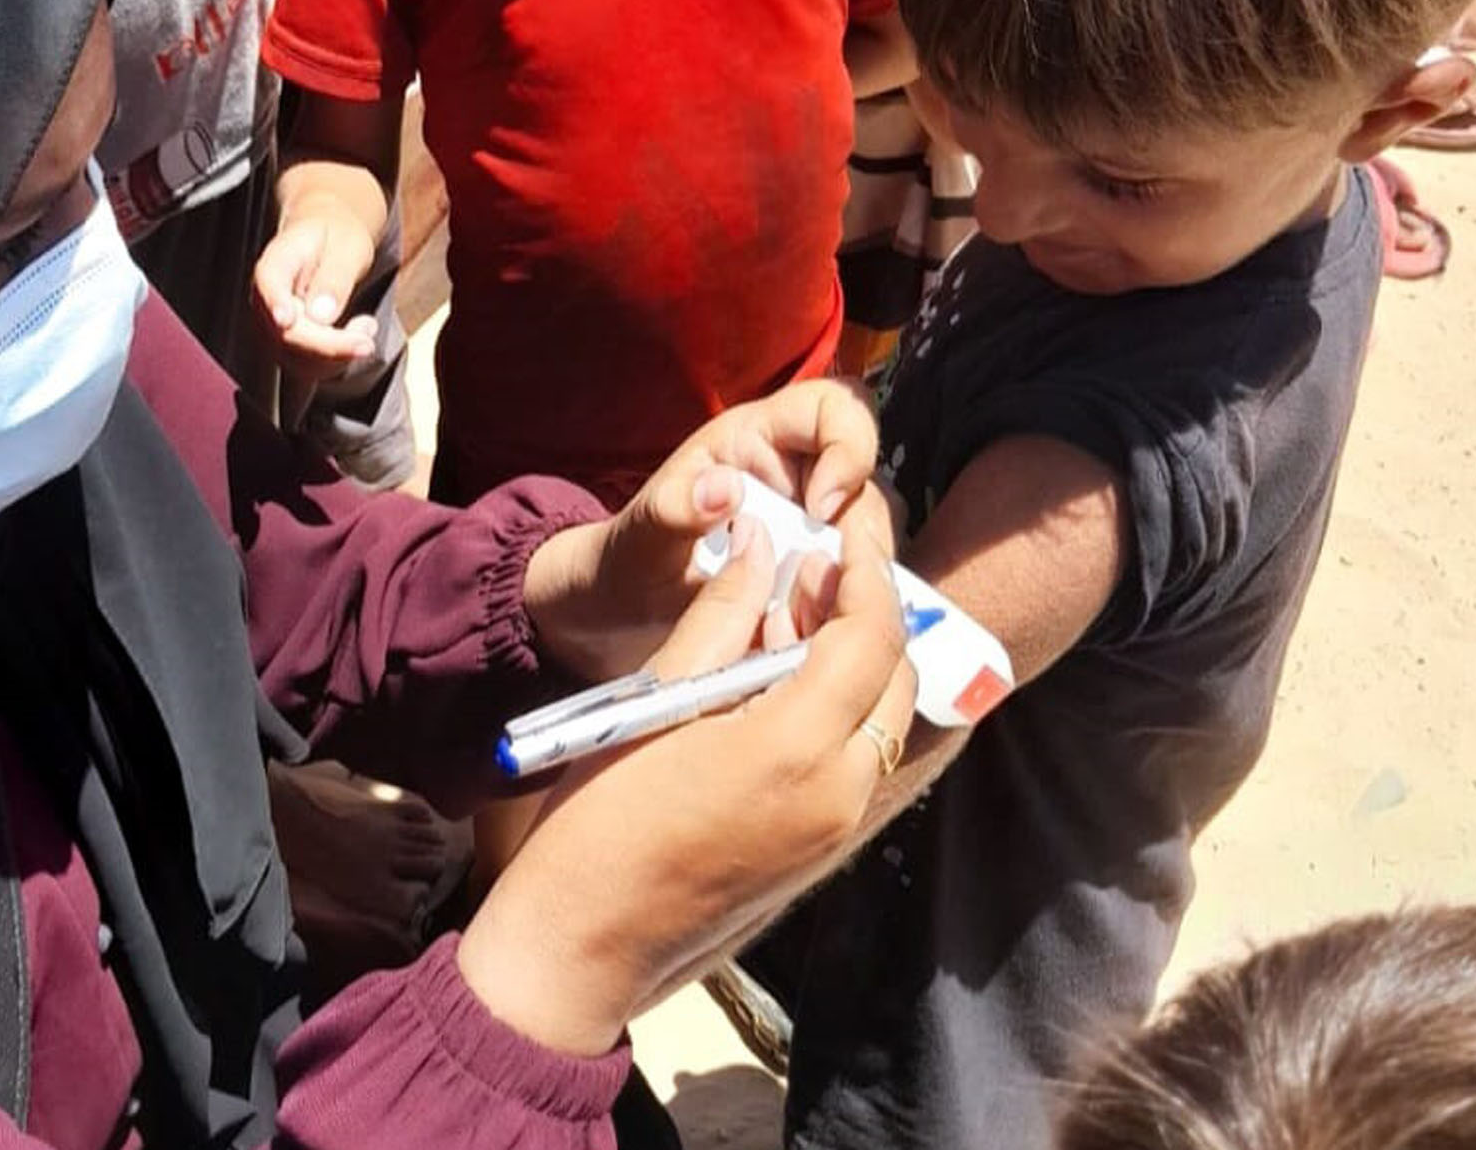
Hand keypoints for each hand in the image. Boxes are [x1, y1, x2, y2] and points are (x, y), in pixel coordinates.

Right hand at [251, 208, 380, 378]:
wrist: (329, 239)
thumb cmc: (337, 238)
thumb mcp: (347, 247)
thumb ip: (334, 279)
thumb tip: (321, 315)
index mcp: (275, 263)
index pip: (268, 285)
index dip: (275, 304)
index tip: (286, 320)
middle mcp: (266, 299)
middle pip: (286, 334)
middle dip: (329, 345)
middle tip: (367, 337)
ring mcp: (273, 326)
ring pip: (298, 359)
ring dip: (339, 354)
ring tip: (366, 325)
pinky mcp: (288, 345)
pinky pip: (310, 365)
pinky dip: (339, 358)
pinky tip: (357, 332)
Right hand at [459, 520, 919, 1055]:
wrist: (581, 943)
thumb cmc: (599, 818)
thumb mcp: (655, 697)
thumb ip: (721, 615)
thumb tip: (762, 547)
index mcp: (795, 746)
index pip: (870, 635)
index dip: (864, 573)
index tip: (842, 532)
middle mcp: (837, 791)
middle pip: (894, 677)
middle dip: (871, 613)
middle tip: (819, 568)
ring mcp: (835, 829)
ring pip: (883, 719)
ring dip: (859, 661)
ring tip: (795, 618)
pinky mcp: (821, 852)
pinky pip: (858, 760)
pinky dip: (842, 709)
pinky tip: (783, 683)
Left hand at [523, 380, 888, 681]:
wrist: (615, 627)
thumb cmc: (623, 566)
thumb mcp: (637, 541)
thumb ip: (670, 511)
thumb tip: (723, 488)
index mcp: (755, 442)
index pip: (833, 408)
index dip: (848, 446)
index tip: (821, 510)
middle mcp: (795, 478)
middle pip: (869, 478)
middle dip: (861, 529)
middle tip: (829, 582)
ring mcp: (812, 531)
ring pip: (874, 535)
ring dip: (860, 573)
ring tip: (814, 614)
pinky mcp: (820, 579)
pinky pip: (861, 583)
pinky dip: (852, 607)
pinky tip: (818, 633)